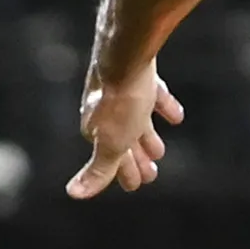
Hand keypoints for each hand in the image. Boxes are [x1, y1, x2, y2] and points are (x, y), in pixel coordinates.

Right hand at [65, 66, 181, 198]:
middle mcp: (107, 111)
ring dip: (148, 136)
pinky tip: (176, 115)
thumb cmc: (118, 104)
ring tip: (159, 149)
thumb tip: (73, 193)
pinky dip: (164, 107)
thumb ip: (97, 171)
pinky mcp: (140, 74)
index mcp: (97, 130)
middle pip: (124, 141)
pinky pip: (153, 94)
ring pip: (136, 120)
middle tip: (151, 173)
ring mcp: (123, 92)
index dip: (123, 174)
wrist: (126, 55)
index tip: (136, 186)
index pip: (110, 160)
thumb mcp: (110, 145)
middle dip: (136, 159)